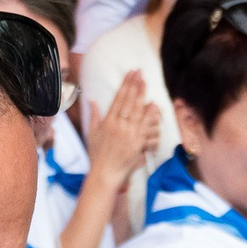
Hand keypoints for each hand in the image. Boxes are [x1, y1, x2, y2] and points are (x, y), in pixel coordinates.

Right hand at [87, 71, 159, 189]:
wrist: (105, 173)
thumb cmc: (97, 155)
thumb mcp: (92, 133)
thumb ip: (94, 116)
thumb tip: (93, 100)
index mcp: (108, 122)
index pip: (118, 98)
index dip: (126, 84)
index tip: (130, 73)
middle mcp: (119, 126)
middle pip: (130, 102)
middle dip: (136, 86)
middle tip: (141, 73)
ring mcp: (129, 135)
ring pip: (140, 112)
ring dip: (144, 98)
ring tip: (147, 86)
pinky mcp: (138, 144)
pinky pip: (148, 128)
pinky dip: (151, 119)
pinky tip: (154, 108)